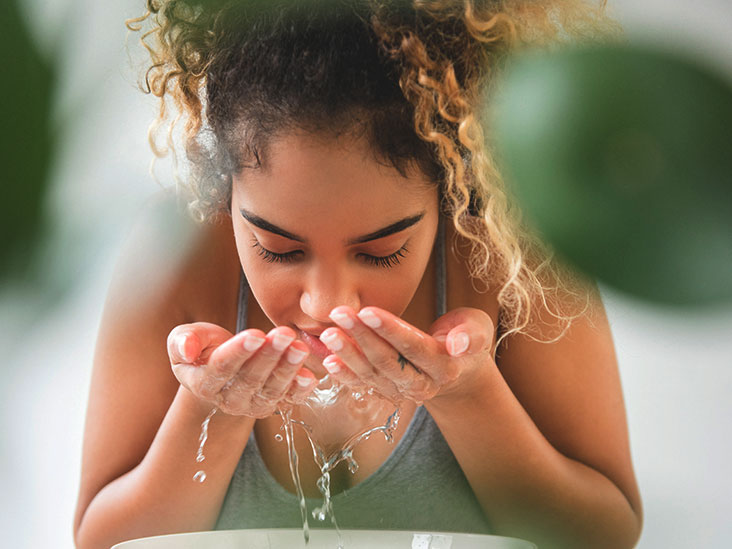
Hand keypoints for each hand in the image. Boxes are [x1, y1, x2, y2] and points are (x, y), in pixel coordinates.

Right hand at [167, 323, 315, 417]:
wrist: (222, 366)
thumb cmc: (203, 348)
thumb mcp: (185, 339)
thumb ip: (182, 342)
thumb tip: (186, 348)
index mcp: (203, 383)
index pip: (221, 368)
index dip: (238, 352)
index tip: (256, 334)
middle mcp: (229, 399)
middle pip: (250, 379)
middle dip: (269, 356)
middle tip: (284, 334)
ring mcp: (254, 404)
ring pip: (272, 389)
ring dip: (288, 368)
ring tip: (299, 348)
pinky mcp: (275, 402)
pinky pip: (289, 400)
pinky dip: (300, 390)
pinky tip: (309, 376)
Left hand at [318, 306, 494, 402]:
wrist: (459, 367)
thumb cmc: (466, 336)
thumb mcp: (479, 329)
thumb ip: (472, 334)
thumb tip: (459, 344)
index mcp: (445, 368)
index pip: (413, 347)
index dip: (390, 330)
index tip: (368, 311)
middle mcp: (422, 384)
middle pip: (387, 361)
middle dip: (361, 337)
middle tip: (340, 314)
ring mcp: (401, 390)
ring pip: (370, 373)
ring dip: (347, 353)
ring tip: (328, 333)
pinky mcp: (386, 389)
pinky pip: (362, 383)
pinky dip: (343, 373)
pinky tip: (327, 360)